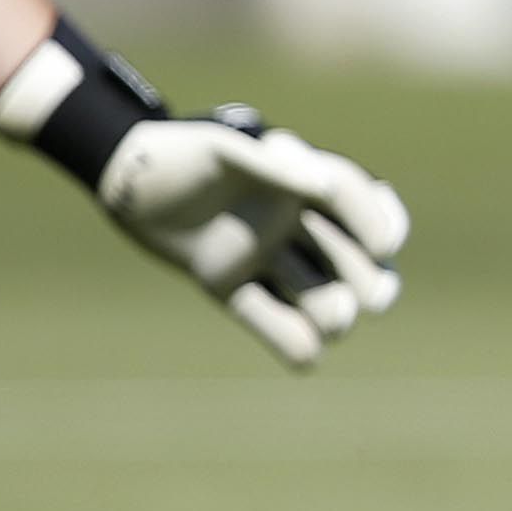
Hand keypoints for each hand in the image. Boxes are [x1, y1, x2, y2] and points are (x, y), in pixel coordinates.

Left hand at [97, 111, 409, 369]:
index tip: (385, 244)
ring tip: (334, 323)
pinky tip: (306, 359)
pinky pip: (266, 316)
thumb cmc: (181, 153)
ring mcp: (261, 254)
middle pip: (349, 257)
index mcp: (300, 177)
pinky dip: (288, 340)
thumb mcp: (228, 151)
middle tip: (375, 298)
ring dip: (332, 311)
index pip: (358, 200)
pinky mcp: (228, 283)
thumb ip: (276, 168)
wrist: (126, 179)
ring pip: (314, 292)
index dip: (378, 222)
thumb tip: (324, 186)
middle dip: (368, 280)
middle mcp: (289, 220)